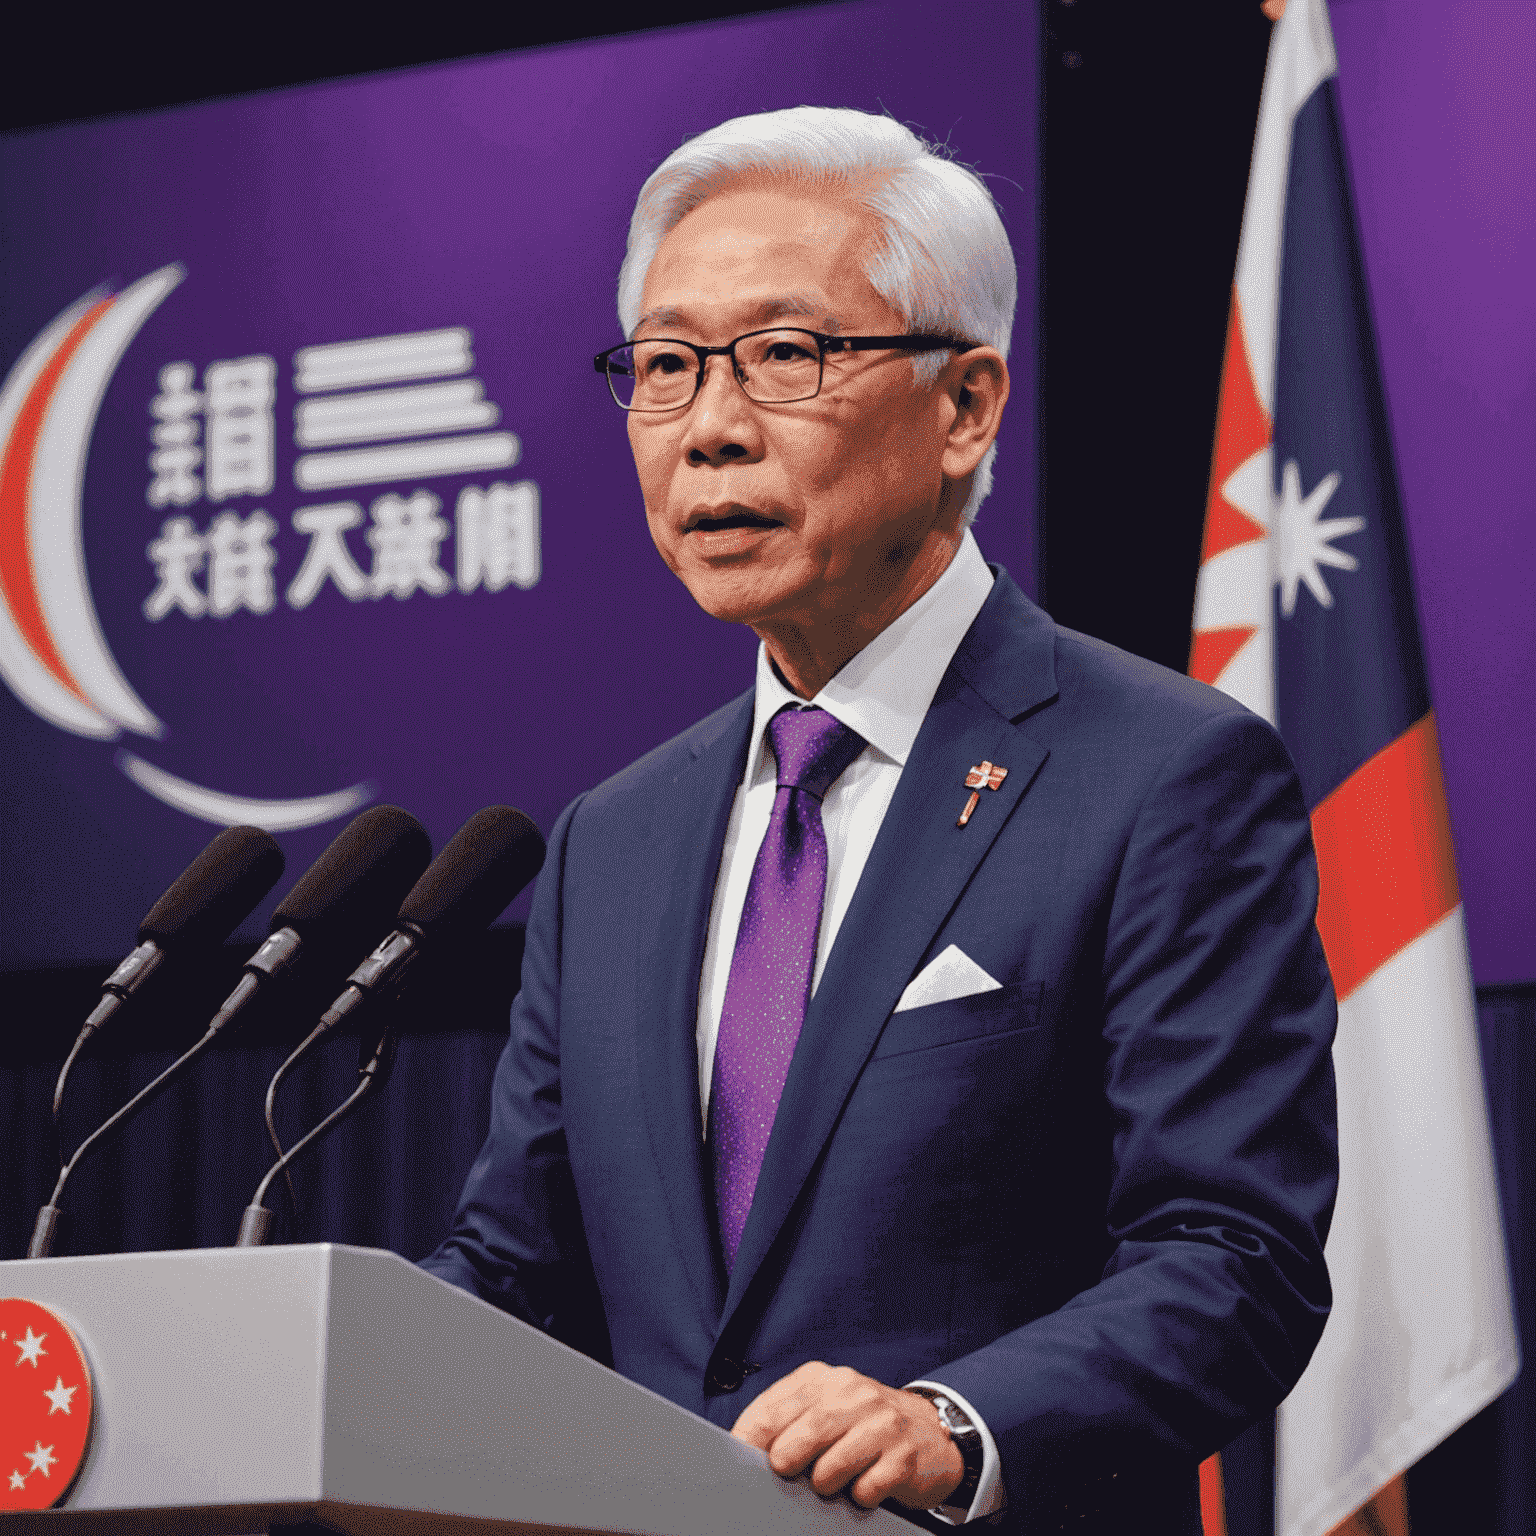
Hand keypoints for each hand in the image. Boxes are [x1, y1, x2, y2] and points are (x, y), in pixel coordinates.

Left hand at [731, 1361, 964, 1510]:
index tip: (740, 1465)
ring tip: (833, 1481)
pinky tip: (865, 1484)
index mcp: (821, 1379)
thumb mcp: (823, 1406)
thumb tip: (743, 1449)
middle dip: (786, 1466)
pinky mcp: (903, 1456)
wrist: (931, 1429)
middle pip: (798, 1438)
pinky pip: (865, 1490)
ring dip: (824, 1485)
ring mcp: (881, 1422)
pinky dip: (859, 1496)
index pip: (769, 1411)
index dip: (749, 1444)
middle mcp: (851, 1393)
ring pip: (830, 1469)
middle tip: (791, 1475)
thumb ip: (786, 1419)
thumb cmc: (863, 1423)